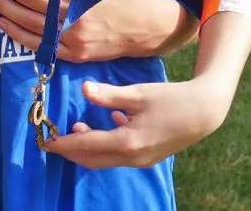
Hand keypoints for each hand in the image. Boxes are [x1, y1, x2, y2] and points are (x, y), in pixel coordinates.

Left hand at [44, 77, 229, 169]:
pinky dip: (107, 144)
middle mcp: (132, 157)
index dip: (64, 144)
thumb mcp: (137, 94)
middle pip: (93, 159)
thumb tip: (84, 89)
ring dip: (89, 147)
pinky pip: (120, 155)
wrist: (204, 112)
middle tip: (54, 139)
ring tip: (75, 129)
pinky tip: (108, 123)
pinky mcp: (149, 156)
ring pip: (106, 158)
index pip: (86, 146)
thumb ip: (109, 95)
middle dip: (72, 150)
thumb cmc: (171, 100)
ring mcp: (141, 160)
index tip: (46, 140)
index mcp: (126, 142)